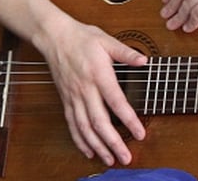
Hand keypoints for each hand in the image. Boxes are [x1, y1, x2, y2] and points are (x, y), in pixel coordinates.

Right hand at [34, 16, 147, 166]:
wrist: (54, 37)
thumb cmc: (81, 37)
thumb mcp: (105, 40)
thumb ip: (125, 52)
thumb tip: (143, 61)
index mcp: (98, 74)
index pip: (115, 102)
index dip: (128, 120)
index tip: (140, 133)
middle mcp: (84, 89)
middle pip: (99, 121)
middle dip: (113, 142)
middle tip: (126, 157)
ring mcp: (73, 97)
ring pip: (84, 127)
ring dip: (97, 146)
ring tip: (110, 160)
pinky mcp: (66, 100)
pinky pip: (72, 124)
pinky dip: (80, 140)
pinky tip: (89, 151)